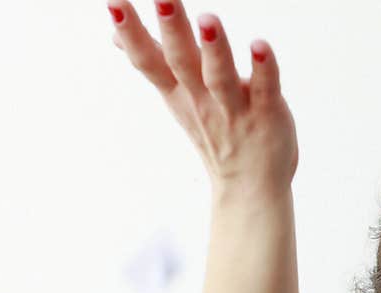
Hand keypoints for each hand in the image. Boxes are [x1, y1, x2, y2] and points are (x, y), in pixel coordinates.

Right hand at [107, 1, 297, 197]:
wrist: (250, 187)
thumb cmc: (216, 133)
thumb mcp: (177, 100)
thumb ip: (153, 64)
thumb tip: (115, 37)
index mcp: (179, 92)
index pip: (149, 60)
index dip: (130, 31)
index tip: (113, 0)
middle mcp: (202, 99)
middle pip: (182, 62)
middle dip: (172, 29)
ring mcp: (235, 108)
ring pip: (220, 77)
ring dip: (215, 49)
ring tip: (208, 20)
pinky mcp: (267, 114)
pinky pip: (266, 89)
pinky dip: (264, 68)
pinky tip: (261, 45)